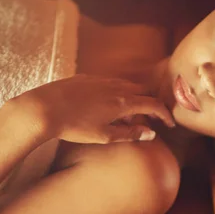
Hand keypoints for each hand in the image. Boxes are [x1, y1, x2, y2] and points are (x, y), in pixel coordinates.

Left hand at [14, 74, 174, 143]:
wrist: (44, 109)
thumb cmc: (74, 126)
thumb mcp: (105, 136)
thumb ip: (130, 133)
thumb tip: (150, 133)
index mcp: (123, 102)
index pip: (153, 105)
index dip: (165, 115)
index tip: (170, 124)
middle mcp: (115, 86)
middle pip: (142, 92)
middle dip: (150, 105)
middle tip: (150, 120)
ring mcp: (100, 79)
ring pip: (126, 85)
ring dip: (133, 99)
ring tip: (127, 116)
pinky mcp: (86, 77)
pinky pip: (110, 82)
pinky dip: (118, 93)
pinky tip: (107, 105)